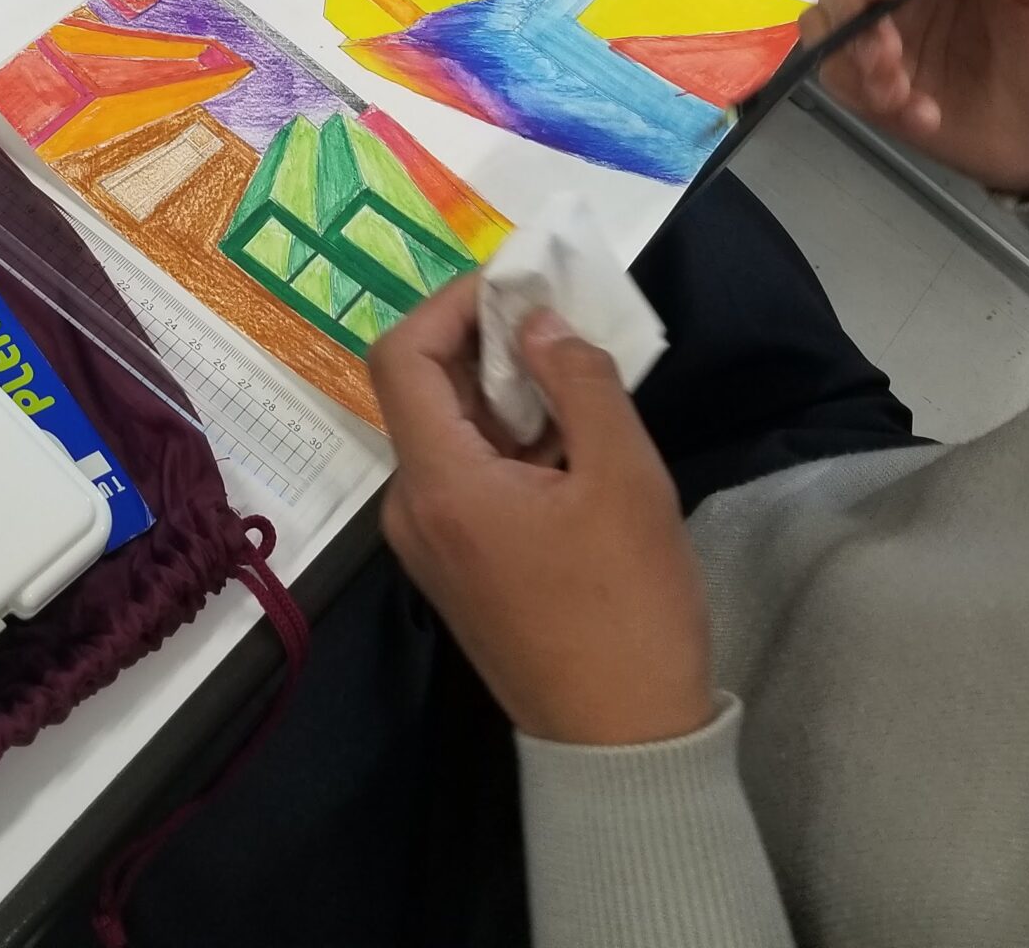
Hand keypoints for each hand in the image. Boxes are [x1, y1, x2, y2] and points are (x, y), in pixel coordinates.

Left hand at [372, 277, 713, 747]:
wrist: (623, 743)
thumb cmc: (628, 609)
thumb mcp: (625, 480)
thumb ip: (580, 383)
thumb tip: (540, 322)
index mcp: (438, 483)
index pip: (400, 356)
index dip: (451, 303)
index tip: (517, 285)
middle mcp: (411, 509)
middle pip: (421, 390)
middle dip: (484, 341)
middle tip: (560, 320)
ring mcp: (430, 543)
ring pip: (447, 433)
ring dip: (503, 391)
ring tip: (578, 374)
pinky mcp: (457, 566)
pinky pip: (465, 476)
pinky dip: (508, 440)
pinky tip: (573, 437)